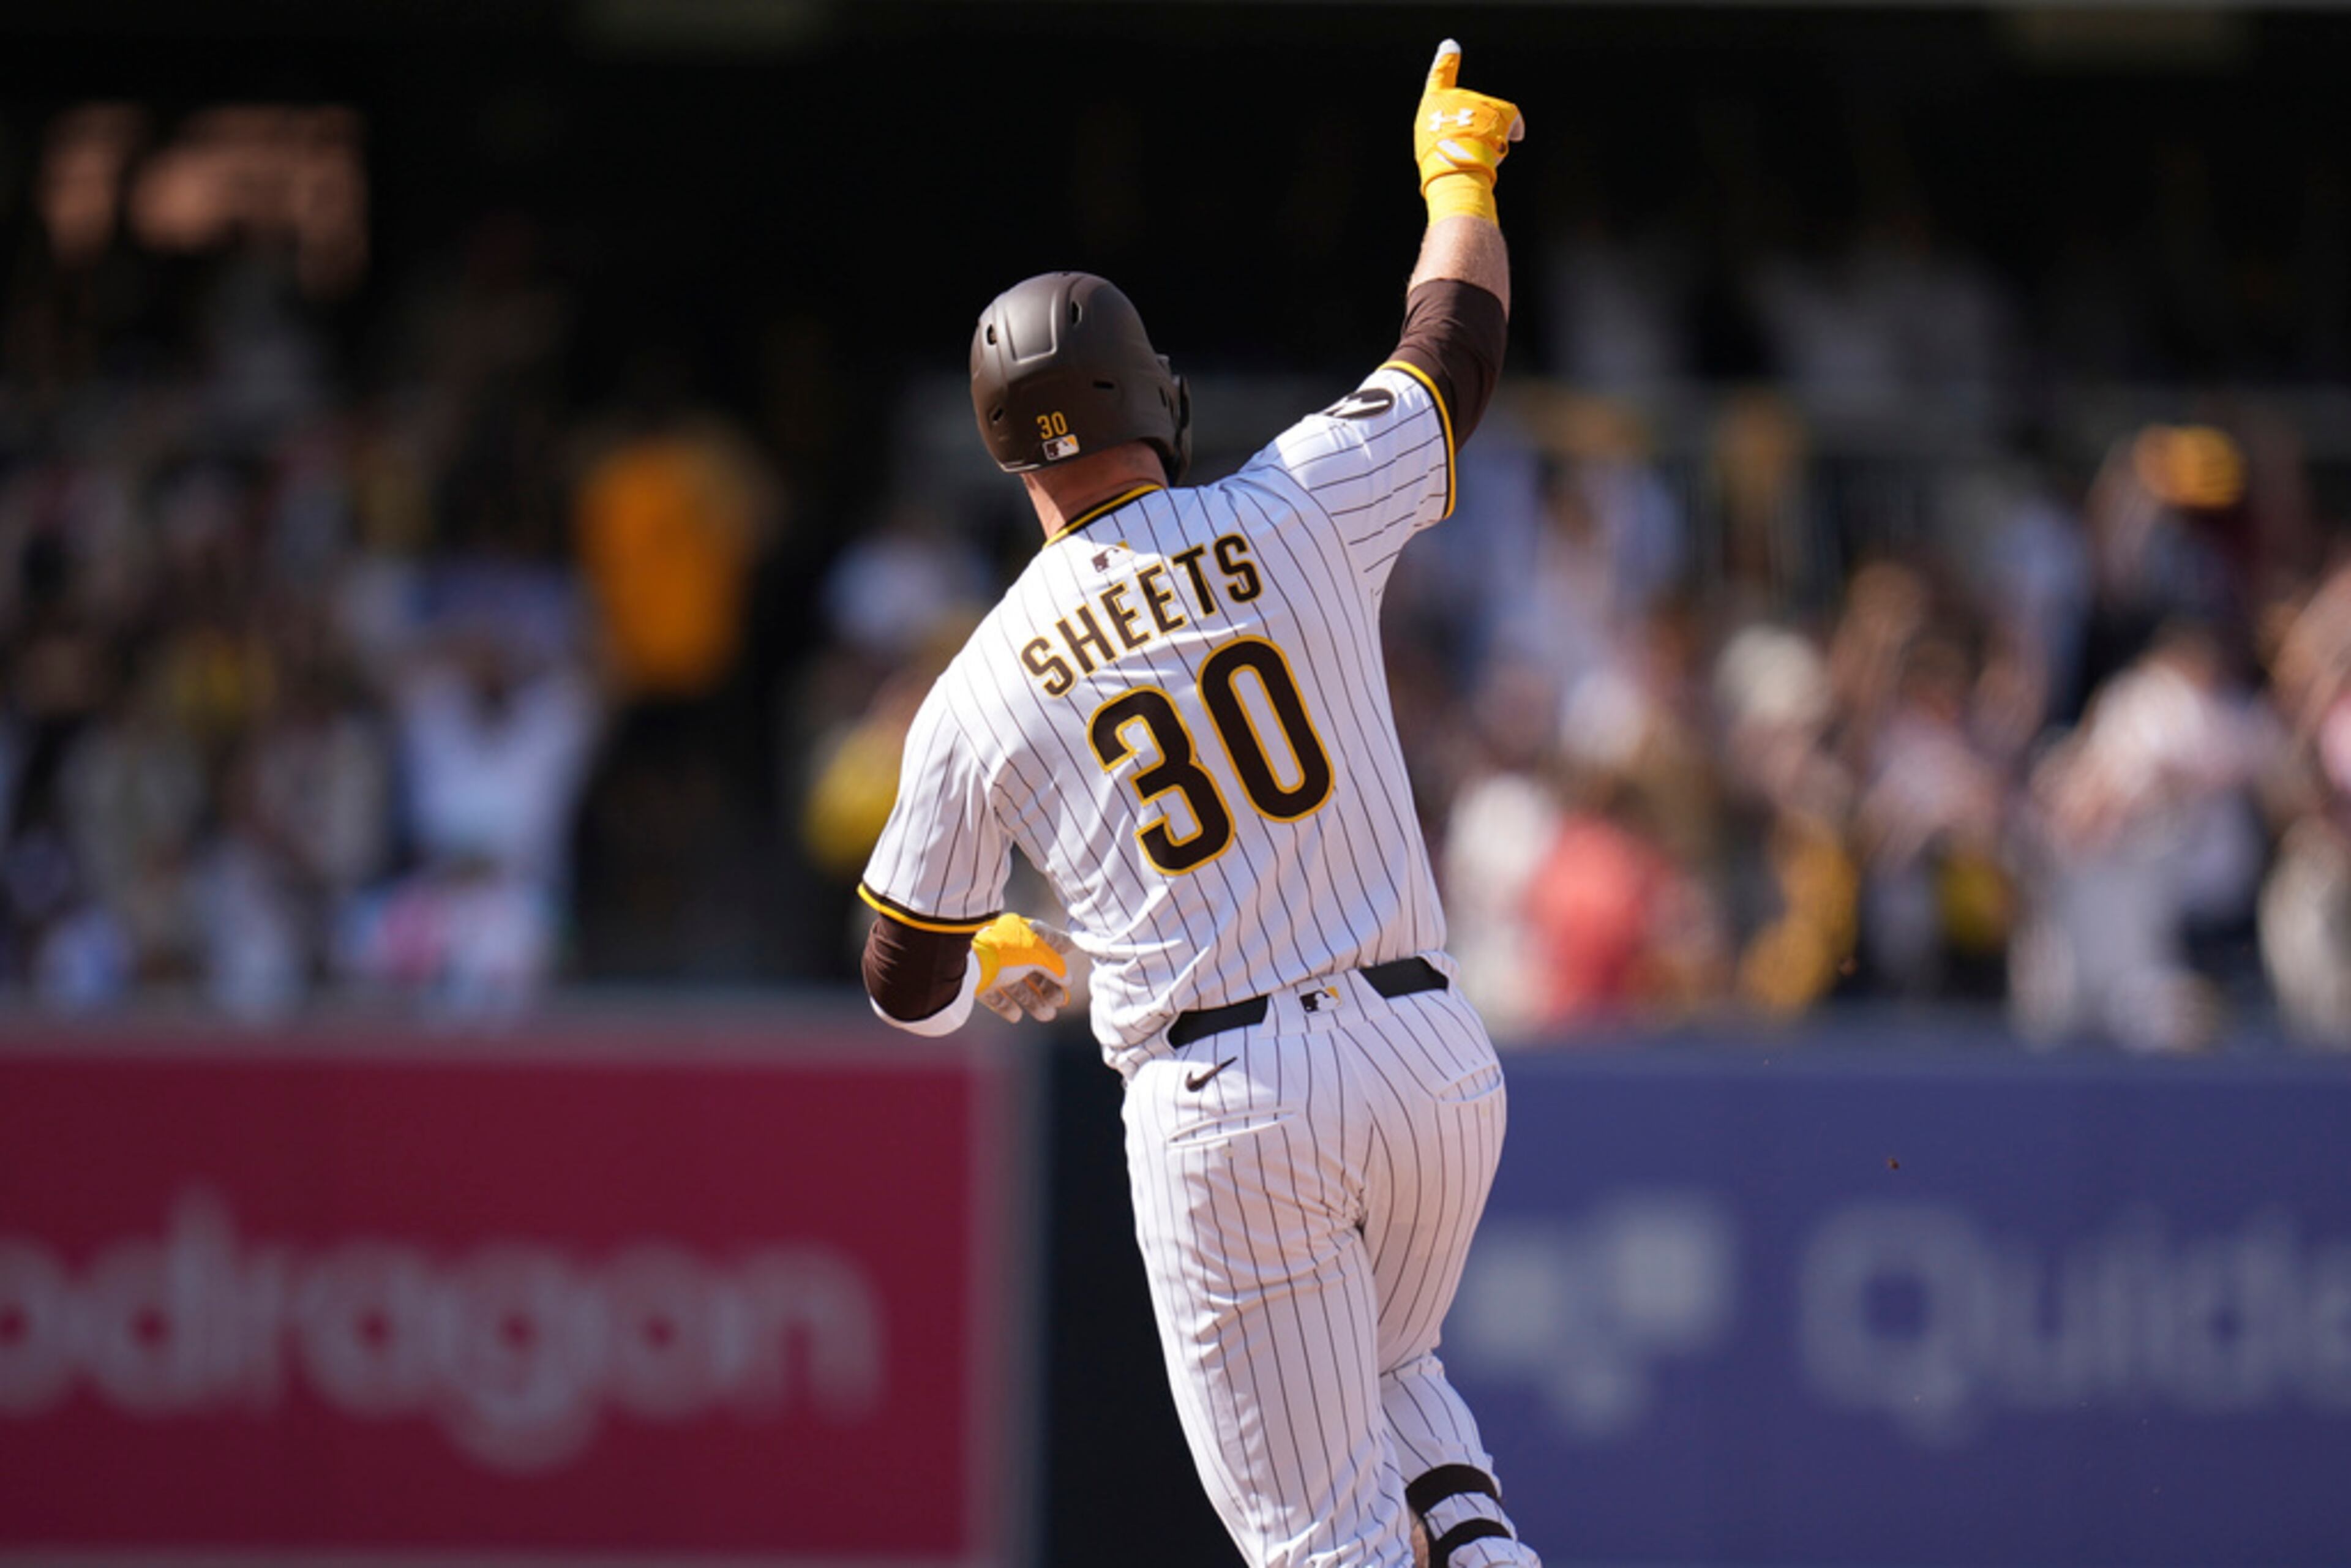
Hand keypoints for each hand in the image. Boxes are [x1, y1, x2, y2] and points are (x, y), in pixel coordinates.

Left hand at [972, 913, 1075, 1023]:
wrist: (964, 962)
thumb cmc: (1003, 951)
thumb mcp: (1035, 954)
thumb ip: (1054, 965)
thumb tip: (1067, 979)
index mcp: (1020, 933)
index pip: (1046, 938)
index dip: (1061, 947)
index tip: (1075, 953)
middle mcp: (1007, 948)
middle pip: (1033, 968)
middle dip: (1048, 986)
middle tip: (1059, 1001)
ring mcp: (992, 966)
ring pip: (1017, 985)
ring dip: (1034, 1001)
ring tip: (1047, 1016)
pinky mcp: (978, 983)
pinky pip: (996, 996)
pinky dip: (1007, 1006)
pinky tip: (1016, 1016)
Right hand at [1413, 39, 1524, 221]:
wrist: (1456, 166)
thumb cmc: (1440, 162)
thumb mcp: (1433, 145)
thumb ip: (1451, 134)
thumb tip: (1485, 133)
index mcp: (1434, 101)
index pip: (1440, 74)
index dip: (1446, 60)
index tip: (1450, 46)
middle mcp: (1457, 95)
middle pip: (1469, 112)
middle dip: (1470, 132)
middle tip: (1462, 151)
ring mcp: (1479, 100)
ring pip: (1489, 120)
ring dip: (1488, 138)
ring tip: (1478, 154)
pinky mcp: (1501, 109)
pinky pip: (1512, 120)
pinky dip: (1513, 129)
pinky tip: (1513, 138)